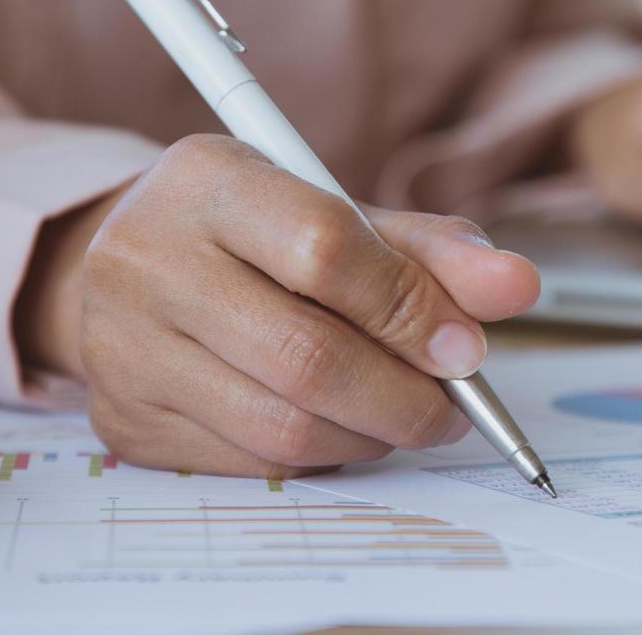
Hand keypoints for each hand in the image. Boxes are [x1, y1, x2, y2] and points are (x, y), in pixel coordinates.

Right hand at [18, 134, 539, 477]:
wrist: (127, 263)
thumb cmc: (254, 234)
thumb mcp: (337, 211)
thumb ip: (430, 249)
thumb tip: (517, 288)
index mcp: (208, 179)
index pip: (326, 249)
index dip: (411, 309)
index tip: (468, 348)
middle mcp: (147, 258)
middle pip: (306, 356)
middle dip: (405, 397)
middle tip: (452, 409)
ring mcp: (124, 346)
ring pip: (283, 427)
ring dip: (370, 436)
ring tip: (401, 416)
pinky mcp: (126, 420)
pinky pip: (250, 463)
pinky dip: (318, 457)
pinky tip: (336, 428)